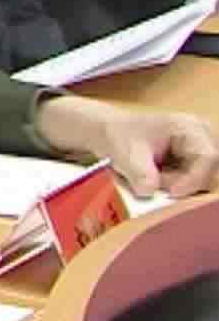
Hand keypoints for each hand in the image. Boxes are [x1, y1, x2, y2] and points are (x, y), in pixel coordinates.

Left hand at [36, 96, 218, 198]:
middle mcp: (201, 136)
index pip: (207, 157)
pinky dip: (176, 184)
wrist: (111, 132)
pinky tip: (157, 177)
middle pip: (209, 170)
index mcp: (188, 127)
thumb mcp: (126, 155)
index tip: (171, 192)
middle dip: (184, 183)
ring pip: (202, 178)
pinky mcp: (194, 161)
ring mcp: (199, 148)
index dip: (194, 178)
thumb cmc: (120, 137)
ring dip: (179, 184)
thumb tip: (150, 191)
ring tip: (153, 177)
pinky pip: (193, 181)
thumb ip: (140, 174)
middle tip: (157, 184)